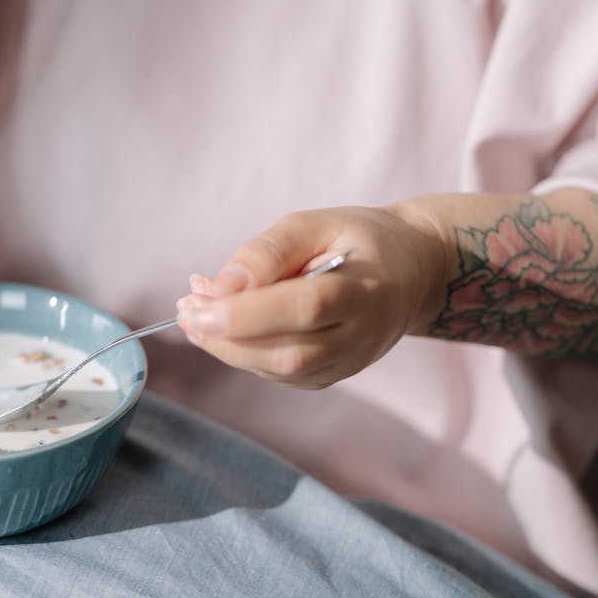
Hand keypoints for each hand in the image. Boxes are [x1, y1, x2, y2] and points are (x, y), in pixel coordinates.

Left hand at [175, 206, 446, 388]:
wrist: (413, 272)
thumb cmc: (359, 239)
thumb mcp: (317, 223)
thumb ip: (269, 250)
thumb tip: (222, 286)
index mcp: (366, 289)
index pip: (304, 308)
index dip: (249, 313)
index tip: (198, 302)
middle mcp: (361, 336)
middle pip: (290, 351)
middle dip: (228, 337)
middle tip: (185, 309)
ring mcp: (349, 363)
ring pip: (281, 370)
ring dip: (228, 347)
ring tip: (192, 314)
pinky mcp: (332, 375)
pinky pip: (281, 374)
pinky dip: (244, 354)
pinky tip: (220, 327)